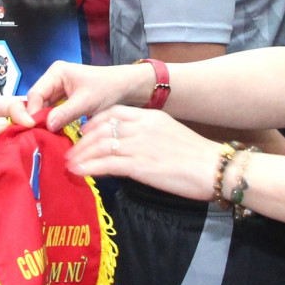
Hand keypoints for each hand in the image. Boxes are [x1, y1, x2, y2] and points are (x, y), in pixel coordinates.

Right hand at [24, 61, 153, 131]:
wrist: (125, 88)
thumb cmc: (108, 88)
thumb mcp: (86, 101)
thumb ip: (65, 112)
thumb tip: (47, 125)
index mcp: (56, 72)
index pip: (35, 94)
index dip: (32, 111)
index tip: (34, 128)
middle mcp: (54, 79)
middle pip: (37, 100)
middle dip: (38, 117)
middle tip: (38, 135)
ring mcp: (58, 89)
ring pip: (44, 107)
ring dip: (45, 121)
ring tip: (45, 136)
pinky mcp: (64, 99)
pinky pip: (53, 111)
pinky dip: (53, 121)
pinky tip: (54, 132)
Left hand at [67, 106, 220, 201]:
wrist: (214, 168)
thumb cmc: (196, 156)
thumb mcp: (169, 133)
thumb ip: (148, 133)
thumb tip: (129, 143)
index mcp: (150, 117)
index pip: (113, 113)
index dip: (94, 122)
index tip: (84, 132)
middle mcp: (141, 127)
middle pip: (101, 129)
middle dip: (82, 141)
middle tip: (71, 151)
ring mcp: (139, 146)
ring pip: (100, 146)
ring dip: (81, 155)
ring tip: (70, 163)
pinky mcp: (140, 165)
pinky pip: (106, 164)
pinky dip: (88, 167)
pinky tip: (79, 171)